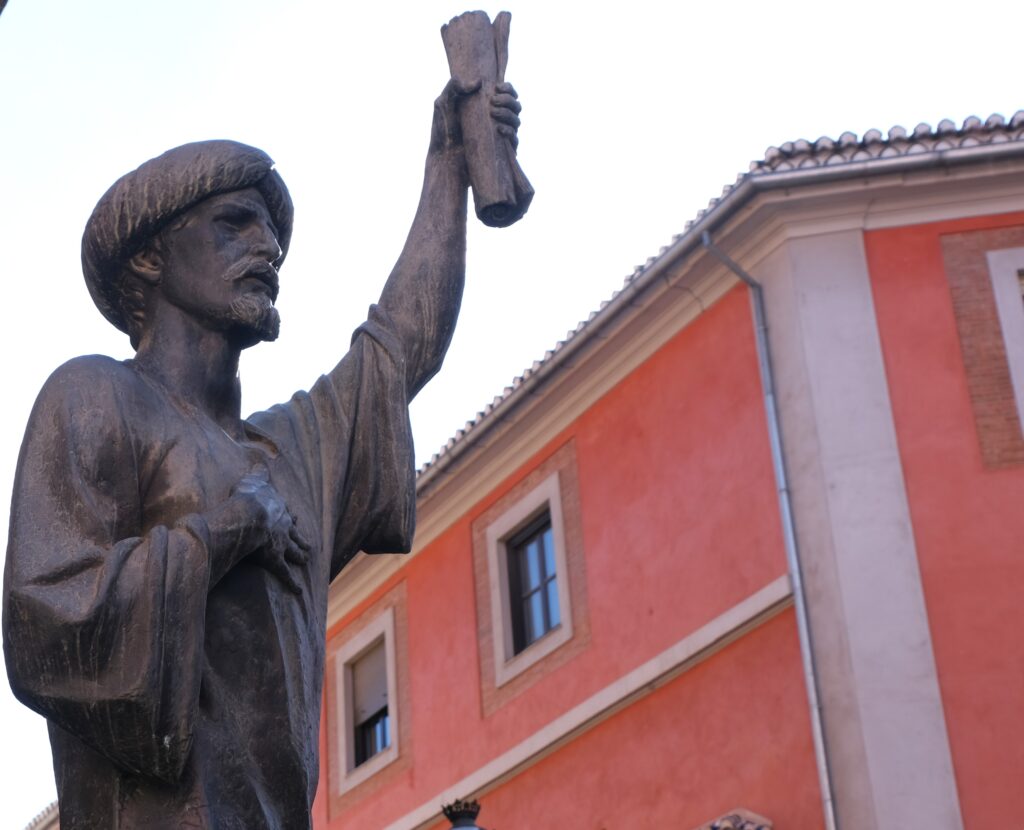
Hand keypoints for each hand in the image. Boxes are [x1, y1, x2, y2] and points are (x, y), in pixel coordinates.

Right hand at [231, 466, 311, 593]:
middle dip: (301, 540)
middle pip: (295, 535)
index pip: (286, 514)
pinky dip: (292, 583)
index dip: (290, 517)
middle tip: (308, 546)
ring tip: (306, 560)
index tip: (294, 518)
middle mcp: (284, 527)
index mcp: (278, 509)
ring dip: (300, 556)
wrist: (251, 514)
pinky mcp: (276, 560)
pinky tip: (298, 591)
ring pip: (294, 552)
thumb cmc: (248, 497)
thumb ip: (257, 474)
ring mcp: (282, 544)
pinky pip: (285, 574)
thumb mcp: (252, 480)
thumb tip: (260, 463)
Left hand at [429, 79, 521, 154]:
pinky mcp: (501, 151)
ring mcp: (499, 135)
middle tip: (493, 102)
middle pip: (515, 106)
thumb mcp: (443, 103)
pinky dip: (510, 132)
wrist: (443, 156)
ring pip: (516, 121)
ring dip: (509, 114)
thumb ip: (454, 86)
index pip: (507, 94)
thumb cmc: (442, 130)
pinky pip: (514, 140)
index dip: (508, 89)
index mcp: (487, 106)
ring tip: (493, 113)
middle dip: (508, 100)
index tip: (498, 88)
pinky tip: (499, 129)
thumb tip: (478, 82)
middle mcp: (496, 120)